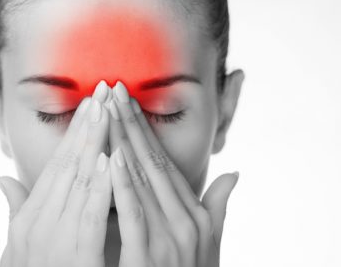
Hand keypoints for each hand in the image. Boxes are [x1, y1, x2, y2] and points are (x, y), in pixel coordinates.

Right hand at [0, 81, 112, 266]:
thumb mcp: (17, 246)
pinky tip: (111, 160)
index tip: (92, 105)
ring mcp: (52, 239)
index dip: (75, 133)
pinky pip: (89, 216)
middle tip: (104, 93)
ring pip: (78, 182)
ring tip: (109, 112)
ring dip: (95, 144)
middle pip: (67, 165)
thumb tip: (2, 176)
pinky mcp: (74, 258)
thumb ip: (14, 209)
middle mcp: (37, 222)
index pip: (57, 166)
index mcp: (29, 217)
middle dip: (87, 127)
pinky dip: (99, 186)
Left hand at [107, 81, 238, 266]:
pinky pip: (135, 216)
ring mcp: (170, 239)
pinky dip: (123, 186)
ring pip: (142, 181)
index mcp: (194, 214)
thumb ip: (218, 207)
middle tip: (112, 90)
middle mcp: (186, 220)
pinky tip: (111, 159)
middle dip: (129, 124)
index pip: (163, 163)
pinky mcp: (150, 258)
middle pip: (151, 163)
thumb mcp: (209, 243)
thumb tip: (233, 173)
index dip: (143, 129)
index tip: (125, 102)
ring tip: (107, 111)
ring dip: (123, 143)